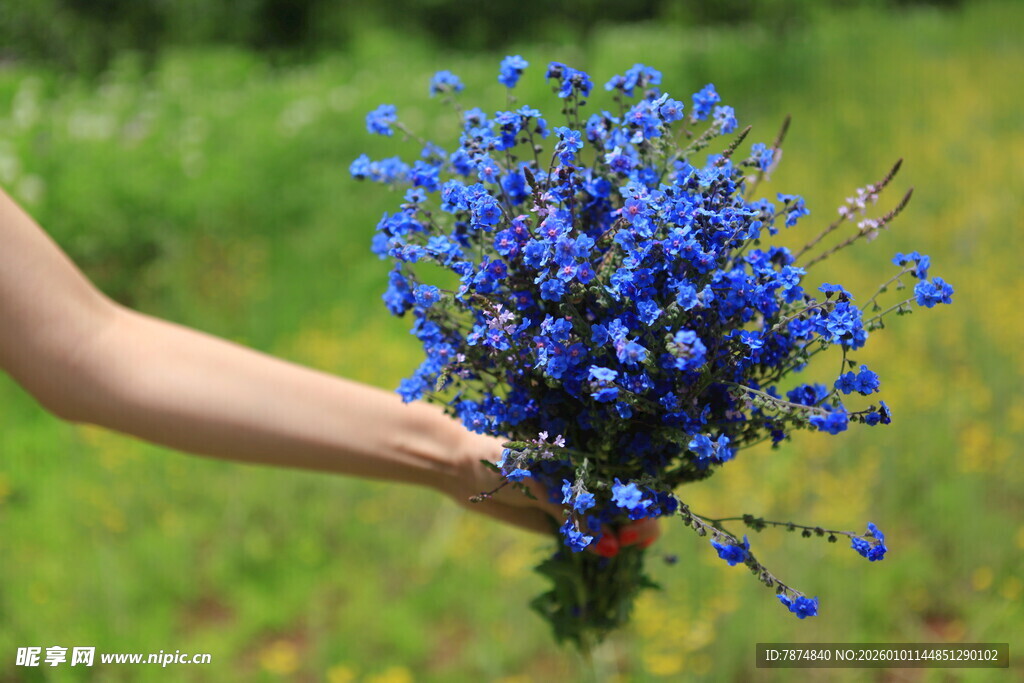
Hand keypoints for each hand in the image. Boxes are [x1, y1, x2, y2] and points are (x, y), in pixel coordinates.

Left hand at [439, 429, 659, 555]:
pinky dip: (598, 549)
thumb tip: (611, 548)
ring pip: (611, 524)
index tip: (629, 523)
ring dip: (619, 540)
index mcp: (588, 452)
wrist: (459, 467)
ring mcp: (575, 499)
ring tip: (615, 549)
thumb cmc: (499, 460)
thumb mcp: (538, 483)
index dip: (642, 502)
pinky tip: (603, 557)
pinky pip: (587, 538)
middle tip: (622, 541)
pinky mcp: (559, 521)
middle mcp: (588, 475)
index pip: (631, 478)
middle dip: (637, 525)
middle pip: (628, 504)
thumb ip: (572, 512)